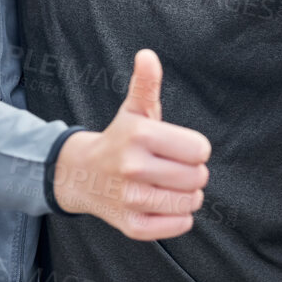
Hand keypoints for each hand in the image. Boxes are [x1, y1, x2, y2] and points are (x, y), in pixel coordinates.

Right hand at [53, 50, 211, 240]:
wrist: (81, 175)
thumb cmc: (120, 139)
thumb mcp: (134, 110)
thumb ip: (146, 83)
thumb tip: (147, 55)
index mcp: (139, 136)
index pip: (200, 150)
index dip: (194, 150)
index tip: (177, 148)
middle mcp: (132, 167)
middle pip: (198, 177)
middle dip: (192, 173)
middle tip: (171, 168)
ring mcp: (130, 199)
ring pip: (191, 202)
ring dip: (187, 196)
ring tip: (167, 186)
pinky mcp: (131, 225)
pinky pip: (178, 225)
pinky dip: (178, 218)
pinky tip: (163, 205)